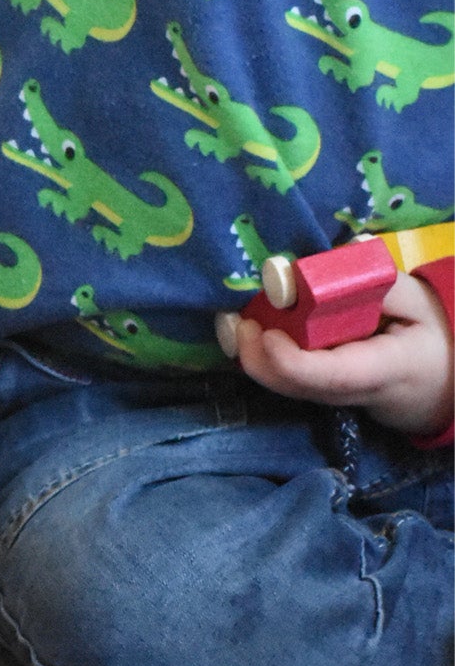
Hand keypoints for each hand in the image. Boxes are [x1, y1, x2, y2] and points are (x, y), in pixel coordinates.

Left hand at [218, 272, 453, 434]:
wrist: (433, 377)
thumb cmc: (424, 333)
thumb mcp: (417, 302)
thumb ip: (379, 286)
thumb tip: (331, 267)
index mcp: (385, 370)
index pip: (333, 376)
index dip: (293, 361)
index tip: (266, 333)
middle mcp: (350, 392)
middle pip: (295, 386)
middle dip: (258, 357)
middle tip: (235, 319)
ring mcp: (328, 397)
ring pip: (283, 386)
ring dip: (251, 355)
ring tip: (232, 320)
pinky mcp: (313, 390)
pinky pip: (282, 379)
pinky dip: (259, 355)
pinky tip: (245, 325)